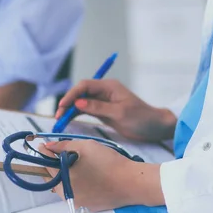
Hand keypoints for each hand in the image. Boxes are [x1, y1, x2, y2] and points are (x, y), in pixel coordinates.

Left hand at [40, 140, 163, 211]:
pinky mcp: (87, 206)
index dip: (43, 153)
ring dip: (64, 174)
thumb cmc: (108, 162)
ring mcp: (76, 202)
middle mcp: (65, 194)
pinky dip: (75, 183)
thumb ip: (63, 146)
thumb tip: (48, 147)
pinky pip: (74, 192)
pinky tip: (85, 175)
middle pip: (52, 177)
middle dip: (52, 164)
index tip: (42, 146)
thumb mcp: (85, 146)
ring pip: (63, 185)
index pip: (45, 163)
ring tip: (73, 162)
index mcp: (62, 178)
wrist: (131, 182)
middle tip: (57, 153)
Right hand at [55, 79, 176, 141]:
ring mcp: (103, 101)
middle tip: (58, 117)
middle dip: (68, 103)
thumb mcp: (119, 113)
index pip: (85, 86)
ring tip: (60, 121)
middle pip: (80, 93)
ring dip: (70, 110)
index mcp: (109, 87)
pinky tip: (69, 121)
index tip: (62, 106)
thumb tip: (78, 102)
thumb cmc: (141, 117)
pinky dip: (77, 115)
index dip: (71, 94)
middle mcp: (104, 92)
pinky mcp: (103, 111)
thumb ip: (98, 107)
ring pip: (81, 102)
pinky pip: (86, 110)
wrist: (154, 127)